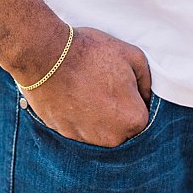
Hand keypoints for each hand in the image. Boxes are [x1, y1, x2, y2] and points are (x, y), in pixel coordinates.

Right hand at [20, 26, 152, 146]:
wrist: (46, 55)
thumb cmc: (91, 54)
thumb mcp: (133, 56)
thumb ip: (147, 82)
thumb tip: (146, 97)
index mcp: (133, 120)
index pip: (143, 117)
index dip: (135, 100)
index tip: (124, 87)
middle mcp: (112, 138)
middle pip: (123, 128)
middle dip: (118, 111)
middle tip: (104, 88)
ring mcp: (86, 139)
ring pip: (101, 132)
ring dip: (99, 117)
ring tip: (88, 91)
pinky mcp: (65, 135)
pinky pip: (80, 130)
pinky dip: (80, 118)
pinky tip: (74, 98)